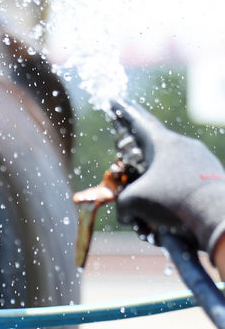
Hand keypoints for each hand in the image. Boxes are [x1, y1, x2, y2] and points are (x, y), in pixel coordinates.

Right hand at [111, 99, 224, 260]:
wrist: (217, 220)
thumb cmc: (172, 203)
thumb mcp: (133, 203)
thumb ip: (122, 204)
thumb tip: (128, 213)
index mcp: (165, 143)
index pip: (138, 122)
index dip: (122, 112)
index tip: (115, 101)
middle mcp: (185, 147)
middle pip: (151, 156)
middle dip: (137, 176)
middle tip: (130, 192)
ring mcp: (202, 163)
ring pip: (168, 177)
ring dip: (155, 198)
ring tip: (153, 222)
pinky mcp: (213, 181)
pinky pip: (185, 190)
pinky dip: (173, 206)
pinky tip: (171, 226)